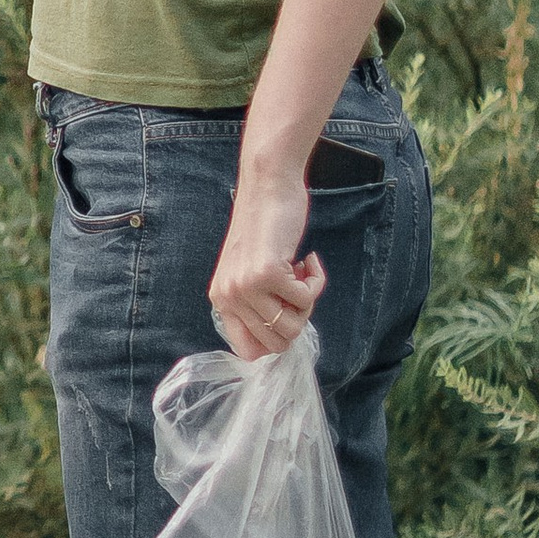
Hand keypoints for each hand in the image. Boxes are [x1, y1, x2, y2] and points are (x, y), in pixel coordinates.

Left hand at [209, 164, 324, 361]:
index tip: (289, 317)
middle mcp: (229, 297)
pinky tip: (307, 258)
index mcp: (221, 299)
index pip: (247, 350)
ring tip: (301, 274)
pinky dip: (317, 281)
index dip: (275, 341)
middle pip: (275, 343)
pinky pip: (306, 299)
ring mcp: (246, 287)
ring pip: (292, 327)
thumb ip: (257, 303)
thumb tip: (282, 337)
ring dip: (308, 302)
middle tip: (298, 290)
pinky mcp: (268, 274)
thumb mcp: (249, 272)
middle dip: (297, 320)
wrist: (268, 186)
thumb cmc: (265, 226)